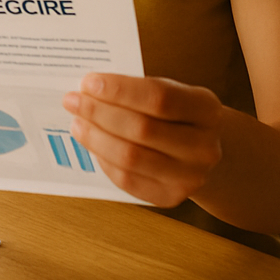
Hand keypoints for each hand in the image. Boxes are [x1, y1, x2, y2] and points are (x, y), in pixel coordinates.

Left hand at [62, 73, 223, 207]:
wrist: (201, 151)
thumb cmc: (176, 115)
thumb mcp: (171, 92)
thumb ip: (137, 89)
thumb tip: (89, 88)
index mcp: (206, 109)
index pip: (159, 97)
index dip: (120, 90)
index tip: (88, 82)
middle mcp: (204, 146)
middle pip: (142, 129)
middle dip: (99, 113)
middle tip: (73, 100)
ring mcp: (190, 176)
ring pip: (131, 157)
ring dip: (96, 138)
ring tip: (77, 123)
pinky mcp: (171, 197)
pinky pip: (128, 180)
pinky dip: (104, 160)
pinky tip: (93, 145)